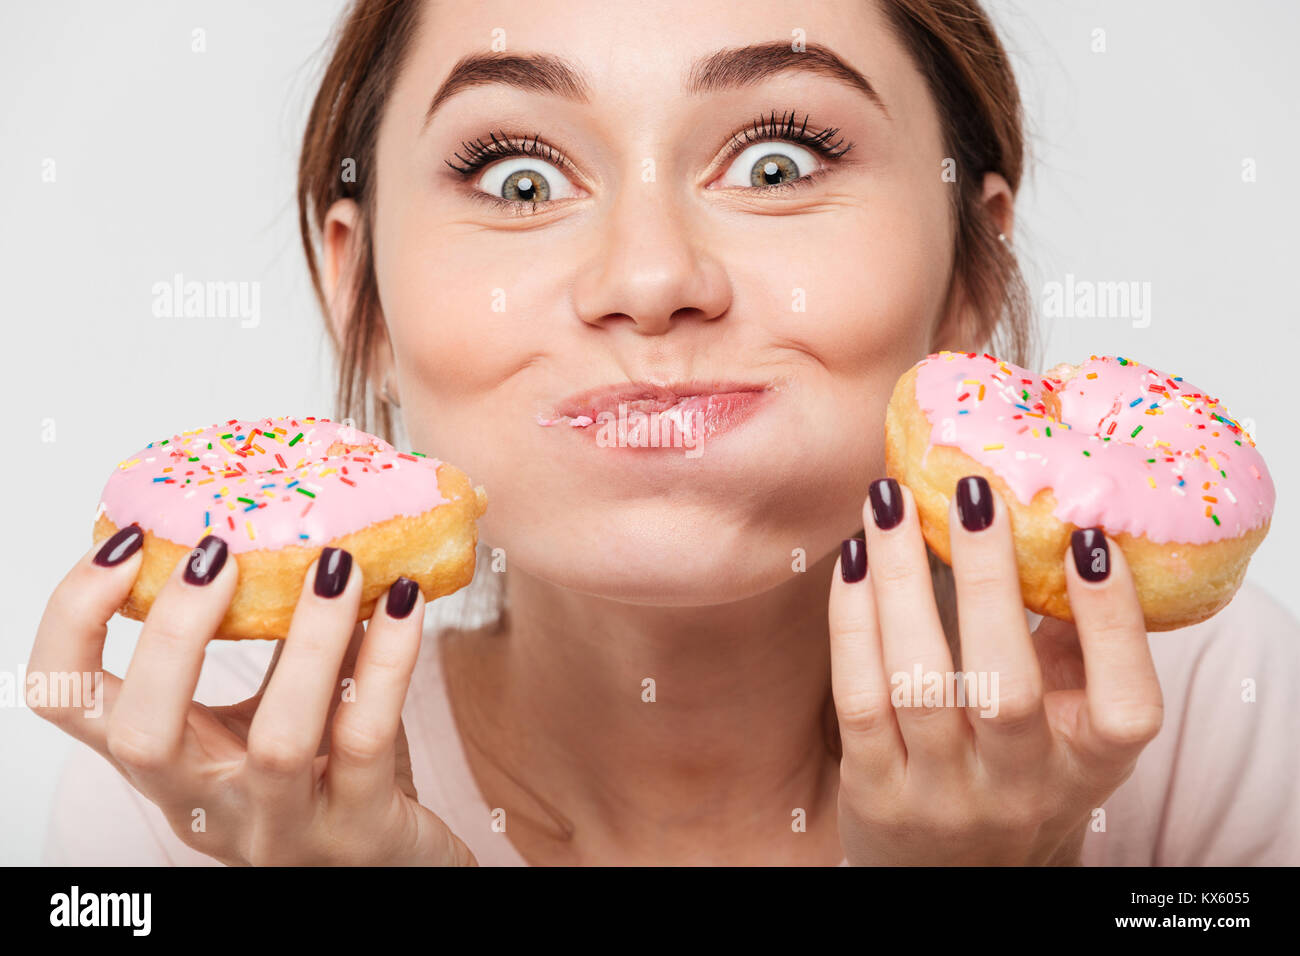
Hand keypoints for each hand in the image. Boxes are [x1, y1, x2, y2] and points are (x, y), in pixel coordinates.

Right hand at [28, 528, 475, 865]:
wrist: (400, 867)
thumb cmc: (333, 774)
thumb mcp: (285, 702)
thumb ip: (276, 630)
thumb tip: (292, 516)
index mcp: (171, 761)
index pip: (67, 700)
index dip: (73, 622)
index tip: (124, 542)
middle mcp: (207, 804)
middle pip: (142, 736)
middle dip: (173, 636)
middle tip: (216, 553)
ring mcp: (283, 827)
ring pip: (274, 743)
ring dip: (307, 641)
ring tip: (337, 565)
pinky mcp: (359, 832)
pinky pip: (366, 739)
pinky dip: (389, 662)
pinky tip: (407, 602)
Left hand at [828, 477, 1163, 864]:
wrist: (951, 872)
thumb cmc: (1019, 768)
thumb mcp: (1072, 723)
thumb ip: (1079, 644)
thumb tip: (1065, 521)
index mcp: (1091, 765)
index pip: (1123, 705)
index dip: (1114, 623)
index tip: (1090, 538)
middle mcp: (1021, 786)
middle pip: (1005, 686)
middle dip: (985, 581)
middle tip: (971, 493)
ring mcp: (942, 793)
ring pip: (919, 682)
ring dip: (901, 582)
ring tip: (890, 503)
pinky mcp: (874, 789)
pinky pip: (859, 696)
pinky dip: (854, 621)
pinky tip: (856, 560)